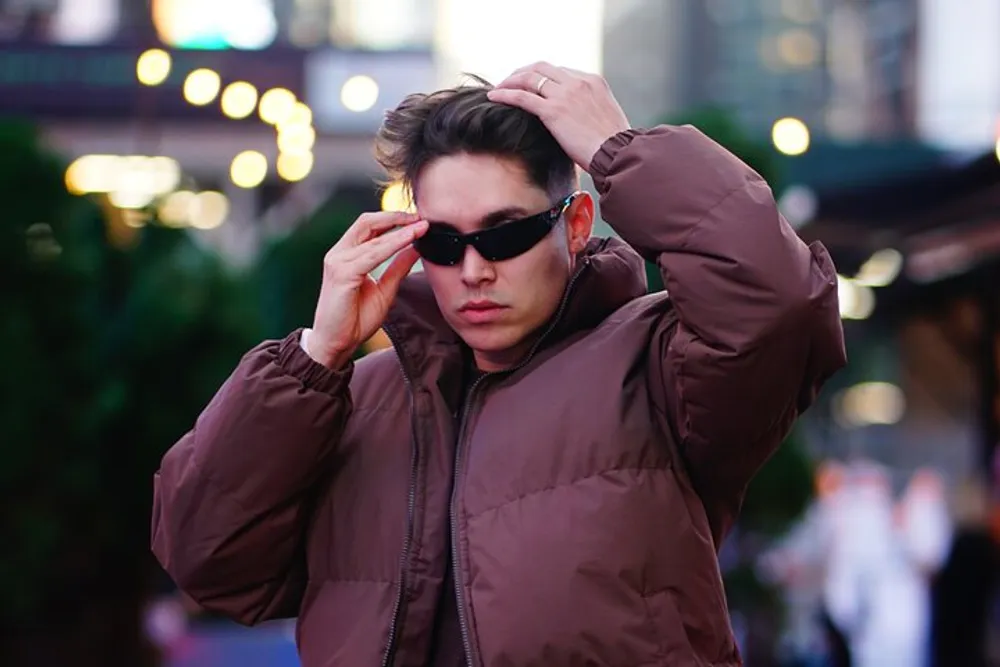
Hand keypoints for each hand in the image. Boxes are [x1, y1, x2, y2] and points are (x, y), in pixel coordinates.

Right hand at [308, 211, 427, 367]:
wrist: (336, 343)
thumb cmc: (355, 319)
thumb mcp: (385, 290)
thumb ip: (397, 268)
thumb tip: (416, 249)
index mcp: (347, 255)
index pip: (370, 227)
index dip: (394, 219)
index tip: (419, 220)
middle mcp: (339, 254)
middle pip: (367, 222)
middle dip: (396, 217)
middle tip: (421, 217)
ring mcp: (338, 262)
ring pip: (373, 237)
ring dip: (400, 231)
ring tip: (422, 227)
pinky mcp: (342, 274)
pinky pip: (372, 254)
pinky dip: (393, 245)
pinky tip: (410, 241)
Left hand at [487, 62, 630, 170]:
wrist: (618, 155)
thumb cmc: (615, 146)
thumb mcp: (606, 119)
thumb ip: (590, 111)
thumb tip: (578, 122)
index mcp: (593, 81)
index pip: (560, 71)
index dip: (542, 76)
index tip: (531, 84)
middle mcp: (578, 82)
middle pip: (541, 67)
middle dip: (522, 72)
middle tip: (509, 82)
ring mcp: (565, 94)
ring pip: (529, 77)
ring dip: (510, 80)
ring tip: (498, 89)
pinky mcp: (553, 111)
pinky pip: (522, 96)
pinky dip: (505, 94)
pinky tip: (493, 96)